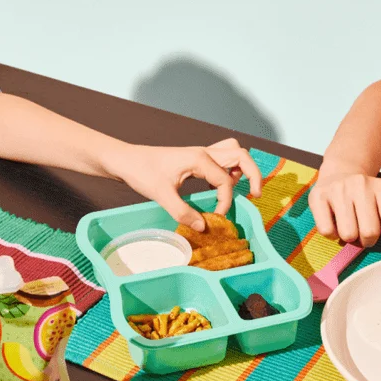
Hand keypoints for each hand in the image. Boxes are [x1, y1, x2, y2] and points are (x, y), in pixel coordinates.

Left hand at [106, 138, 261, 231]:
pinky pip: (221, 158)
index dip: (225, 202)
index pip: (226, 181)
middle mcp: (204, 152)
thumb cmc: (141, 172)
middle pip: (241, 155)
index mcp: (199, 158)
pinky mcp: (195, 158)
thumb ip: (183, 212)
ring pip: (233, 152)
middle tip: (255, 195)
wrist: (126, 160)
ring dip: (241, 168)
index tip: (215, 218)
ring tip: (240, 189)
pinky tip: (220, 187)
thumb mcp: (161, 195)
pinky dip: (228, 170)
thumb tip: (203, 227)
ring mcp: (200, 153)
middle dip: (254, 174)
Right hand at [308, 164, 380, 256]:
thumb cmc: (365, 196)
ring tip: (349, 228)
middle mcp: (361, 185)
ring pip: (348, 234)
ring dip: (349, 238)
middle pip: (369, 232)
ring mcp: (338, 189)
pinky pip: (327, 231)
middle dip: (367, 241)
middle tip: (363, 236)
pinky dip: (332, 234)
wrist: (339, 174)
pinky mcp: (318, 196)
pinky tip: (334, 225)